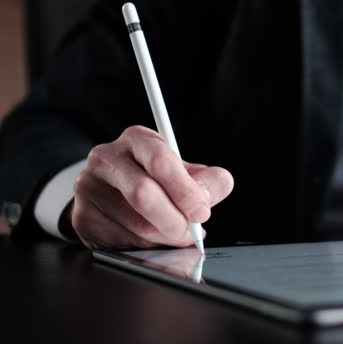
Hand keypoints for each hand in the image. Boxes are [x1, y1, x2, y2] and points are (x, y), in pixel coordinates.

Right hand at [71, 125, 233, 249]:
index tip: (202, 211)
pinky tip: (152, 239)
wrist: (116, 192)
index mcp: (137, 139)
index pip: (160, 161)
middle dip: (175, 220)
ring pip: (136, 225)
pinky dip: (147, 248)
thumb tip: (213, 191)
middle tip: (191, 231)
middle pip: (143, 194)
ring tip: (174, 234)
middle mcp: (106, 158)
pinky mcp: (82, 218)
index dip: (185, 191)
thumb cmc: (159, 180)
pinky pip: (122, 243)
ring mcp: (88, 187)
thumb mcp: (187, 173)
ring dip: (165, 238)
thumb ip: (209, 180)